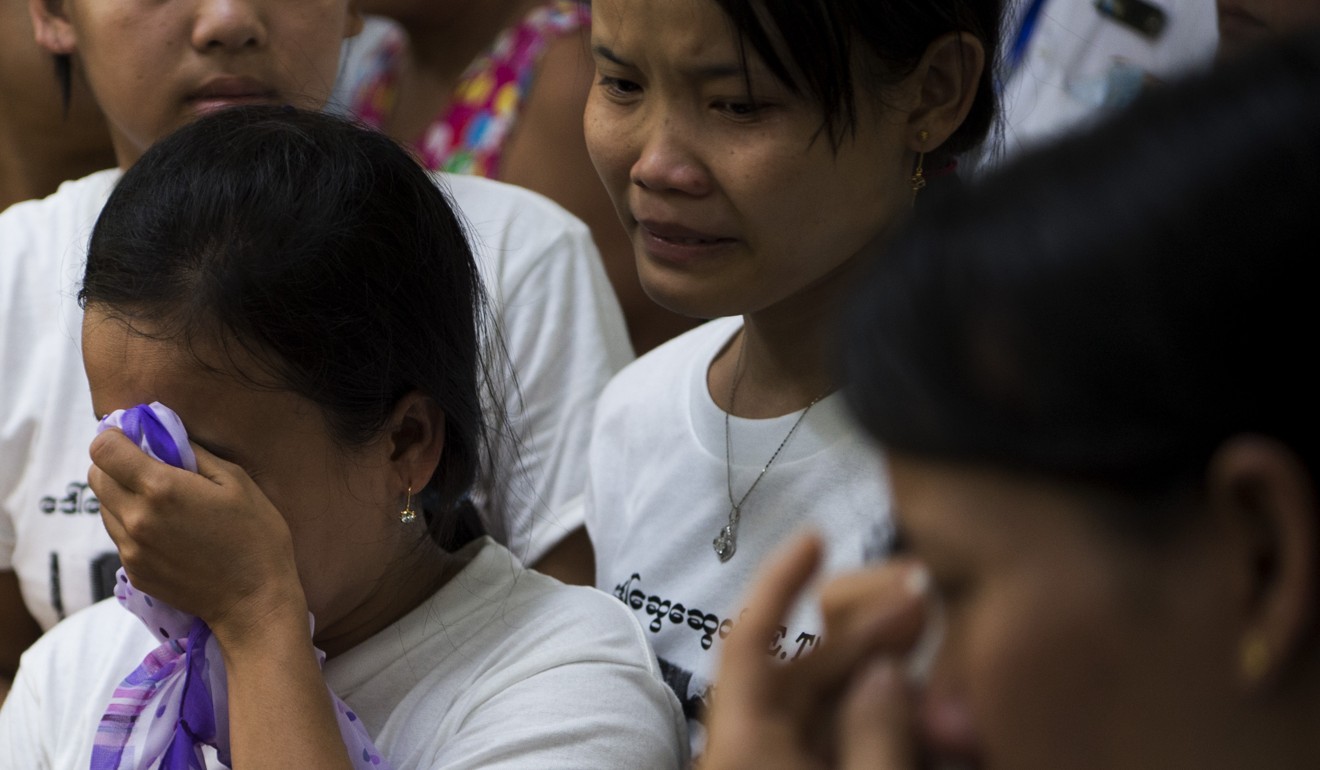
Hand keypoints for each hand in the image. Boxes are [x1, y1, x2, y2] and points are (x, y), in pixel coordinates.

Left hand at [88, 429, 305, 645]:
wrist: (254, 600)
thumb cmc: (256, 535)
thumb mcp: (236, 481)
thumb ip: (194, 453)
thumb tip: (165, 434)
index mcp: (160, 489)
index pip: (103, 448)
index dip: (117, 436)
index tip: (137, 438)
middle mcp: (135, 518)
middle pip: (96, 475)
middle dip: (117, 464)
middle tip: (151, 468)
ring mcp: (130, 549)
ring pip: (104, 506)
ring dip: (123, 495)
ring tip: (163, 503)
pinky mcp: (133, 571)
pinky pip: (118, 535)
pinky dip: (133, 524)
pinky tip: (168, 531)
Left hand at [702, 535, 927, 769]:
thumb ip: (880, 730)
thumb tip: (886, 673)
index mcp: (743, 744)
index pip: (748, 641)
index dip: (779, 582)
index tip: (815, 539)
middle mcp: (743, 752)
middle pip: (793, 671)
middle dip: (856, 634)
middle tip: (918, 605)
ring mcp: (763, 767)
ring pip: (811, 707)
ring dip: (864, 679)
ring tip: (924, 661)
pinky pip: (817, 741)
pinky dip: (856, 721)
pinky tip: (910, 718)